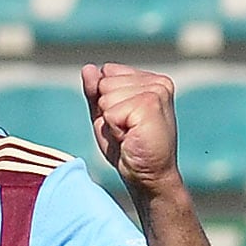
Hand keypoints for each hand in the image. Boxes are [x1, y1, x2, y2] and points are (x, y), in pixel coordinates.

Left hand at [81, 63, 182, 197]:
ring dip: (111, 121)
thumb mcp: (106, 116)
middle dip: (107, 111)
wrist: (148, 177)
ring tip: (130, 135)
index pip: (107, 72)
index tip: (123, 121)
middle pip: (104, 82)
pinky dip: (115, 129)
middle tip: (127, 131)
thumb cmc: (129, 150)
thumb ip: (96, 92)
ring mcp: (156, 91)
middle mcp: (157, 81)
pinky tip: (131, 138)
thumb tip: (88, 68)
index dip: (105, 102)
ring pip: (106, 95)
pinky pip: (111, 111)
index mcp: (150, 80)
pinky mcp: (150, 104)